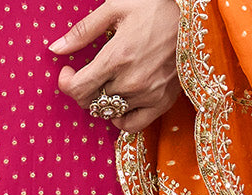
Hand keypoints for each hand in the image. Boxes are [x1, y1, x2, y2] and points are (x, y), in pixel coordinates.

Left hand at [49, 0, 180, 133]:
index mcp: (117, 57)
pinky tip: (121, 104)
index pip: (78, 89)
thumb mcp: (118, 7)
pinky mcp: (161, 103)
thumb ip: (84, 30)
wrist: (196, 17)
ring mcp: (147, 95)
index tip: (68, 73)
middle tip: (91, 73)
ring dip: (103, 100)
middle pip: (91, 102)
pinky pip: (131, 126)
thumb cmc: (157, 6)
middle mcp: (131, 81)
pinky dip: (121, 119)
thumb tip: (55, 48)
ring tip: (111, 81)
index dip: (67, 83)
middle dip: (85, 89)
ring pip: (109, 112)